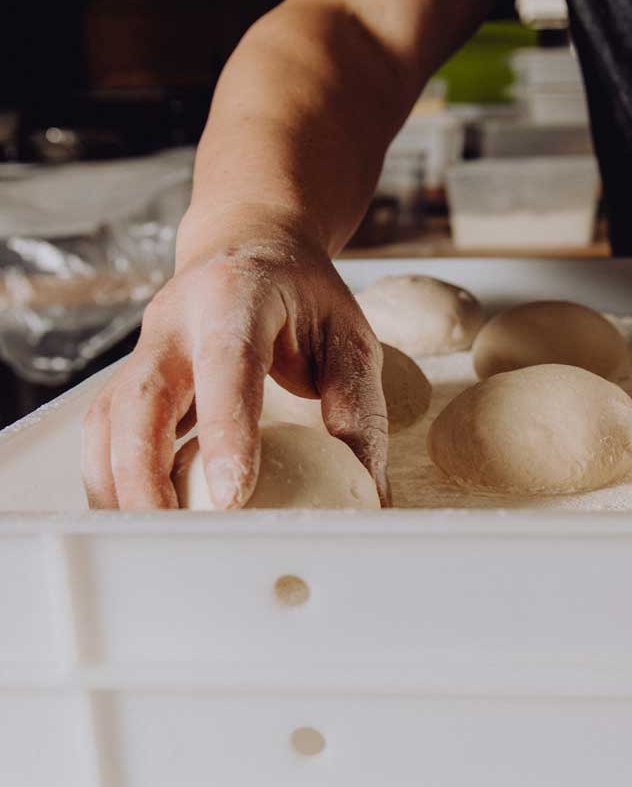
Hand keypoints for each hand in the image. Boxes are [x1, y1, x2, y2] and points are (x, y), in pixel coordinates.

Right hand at [82, 233, 388, 508]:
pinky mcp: (131, 376)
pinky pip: (105, 431)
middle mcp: (176, 321)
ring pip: (108, 419)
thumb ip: (359, 414)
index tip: (233, 496)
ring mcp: (144, 348)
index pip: (227, 366)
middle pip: (141, 399)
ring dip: (120, 485)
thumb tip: (372, 498)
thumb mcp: (349, 341)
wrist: (248, 245)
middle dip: (146, 473)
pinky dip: (114, 477)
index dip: (226, 432)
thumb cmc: (306, 299)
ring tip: (147, 542)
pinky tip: (140, 516)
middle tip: (171, 536)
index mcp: (237, 298)